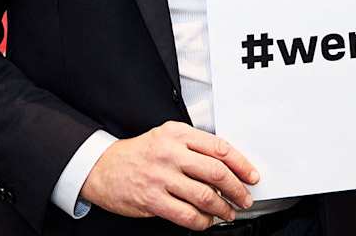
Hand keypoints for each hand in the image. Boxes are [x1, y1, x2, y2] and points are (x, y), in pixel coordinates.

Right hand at [80, 121, 257, 229]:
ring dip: (223, 208)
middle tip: (244, 197)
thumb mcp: (167, 136)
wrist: (104, 168)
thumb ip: (194, 145)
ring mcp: (161, 177)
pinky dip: (203, 221)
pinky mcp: (152, 199)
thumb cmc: (140, 153)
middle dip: (237, 188)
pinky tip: (207, 221)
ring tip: (229, 212)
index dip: (241, 164)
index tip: (251, 175)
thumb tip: (227, 165)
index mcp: (178, 133)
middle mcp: (171, 153)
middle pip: (216, 172)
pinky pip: (186, 214)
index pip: (219, 148)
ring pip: (204, 195)